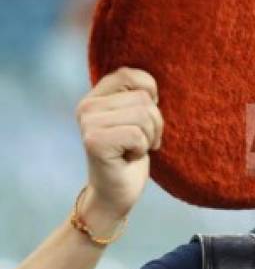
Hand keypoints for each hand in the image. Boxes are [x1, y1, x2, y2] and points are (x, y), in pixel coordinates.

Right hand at [76, 67, 163, 219]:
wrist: (115, 193)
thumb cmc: (131, 155)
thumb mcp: (137, 119)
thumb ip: (138, 97)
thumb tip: (154, 85)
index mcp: (95, 96)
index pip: (130, 75)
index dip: (150, 95)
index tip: (145, 118)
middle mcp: (86, 106)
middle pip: (144, 99)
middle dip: (154, 123)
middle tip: (142, 142)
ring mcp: (88, 123)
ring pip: (144, 115)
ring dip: (149, 137)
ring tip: (135, 149)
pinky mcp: (94, 141)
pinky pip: (138, 134)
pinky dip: (142, 148)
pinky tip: (129, 158)